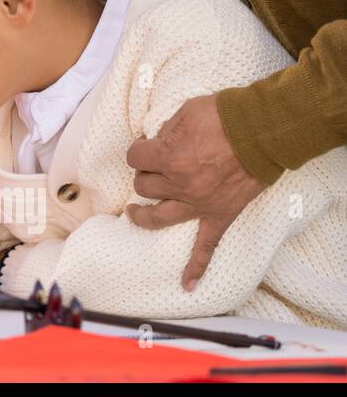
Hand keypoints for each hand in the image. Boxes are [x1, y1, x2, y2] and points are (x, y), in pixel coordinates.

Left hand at [125, 94, 266, 290]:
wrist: (263, 131)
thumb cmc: (223, 116)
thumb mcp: (184, 112)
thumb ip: (165, 130)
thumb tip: (154, 141)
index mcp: (167, 158)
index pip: (134, 157)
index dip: (138, 149)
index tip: (146, 144)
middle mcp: (179, 185)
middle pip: (143, 186)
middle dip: (144, 174)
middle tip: (153, 166)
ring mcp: (199, 204)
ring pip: (158, 216)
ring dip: (142, 215)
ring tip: (133, 213)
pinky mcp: (220, 215)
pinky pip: (206, 246)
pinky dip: (197, 266)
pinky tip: (187, 284)